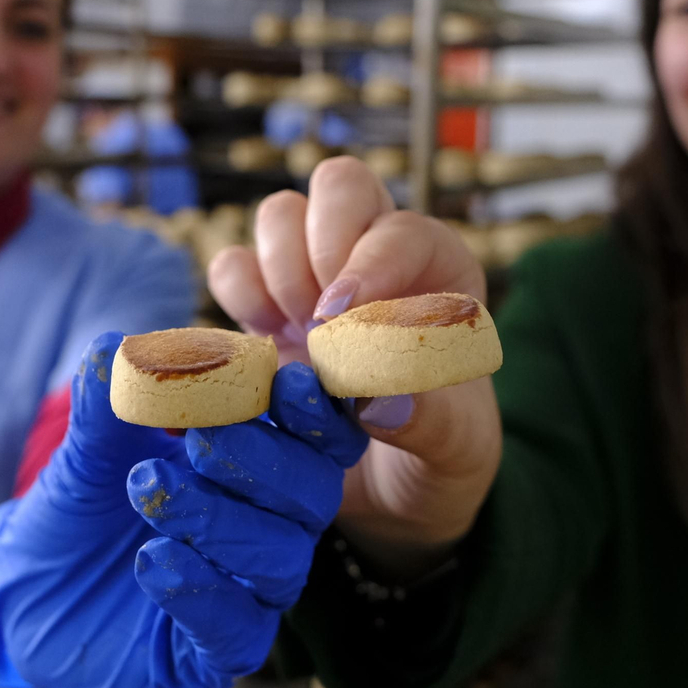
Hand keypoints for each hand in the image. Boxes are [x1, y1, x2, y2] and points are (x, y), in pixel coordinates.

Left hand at [0, 332, 366, 687]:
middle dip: (263, 460)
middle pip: (313, 494)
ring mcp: (248, 594)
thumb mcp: (89, 449)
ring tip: (150, 492)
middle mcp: (269, 529)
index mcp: (260, 466)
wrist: (27, 588)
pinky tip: (154, 560)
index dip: (315, 410)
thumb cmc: (82, 506)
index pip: (318, 437)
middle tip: (202, 440)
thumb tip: (115, 347)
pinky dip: (202, 590)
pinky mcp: (216, 653)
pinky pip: (238, 629)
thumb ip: (108, 402)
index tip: (286, 381)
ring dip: (221, 519)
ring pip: (282, 559)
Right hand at [207, 156, 502, 578]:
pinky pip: (232, 266)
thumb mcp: (455, 450)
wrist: (395, 501)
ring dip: (277, 273)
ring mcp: (315, 280)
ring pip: (280, 215)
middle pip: (339, 185)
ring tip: (297, 339)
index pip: (402, 229)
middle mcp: (375, 259)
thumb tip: (377, 396)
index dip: (368, 265)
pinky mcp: (263, 312)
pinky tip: (263, 351)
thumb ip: (429, 418)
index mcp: (441, 273)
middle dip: (318, 246)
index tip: (338, 323)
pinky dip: (235, 301)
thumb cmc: (440, 460)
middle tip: (319, 320)